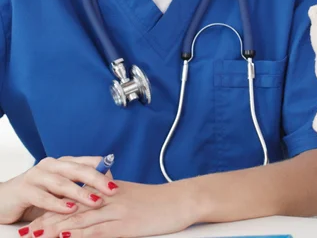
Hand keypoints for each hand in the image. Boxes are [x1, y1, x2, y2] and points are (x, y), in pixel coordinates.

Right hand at [0, 157, 117, 225]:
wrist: (3, 200)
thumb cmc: (37, 195)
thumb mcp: (60, 190)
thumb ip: (78, 187)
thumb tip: (105, 190)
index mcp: (63, 162)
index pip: (87, 161)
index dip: (103, 170)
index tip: (115, 181)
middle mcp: (51, 165)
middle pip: (78, 170)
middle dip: (97, 180)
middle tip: (111, 190)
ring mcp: (36, 176)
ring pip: (62, 183)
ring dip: (80, 193)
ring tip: (95, 201)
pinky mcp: (24, 190)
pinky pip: (44, 197)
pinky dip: (58, 204)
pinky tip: (70, 209)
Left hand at [26, 181, 194, 237]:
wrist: (182, 200)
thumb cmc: (161, 199)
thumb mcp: (135, 192)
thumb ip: (116, 192)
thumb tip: (101, 192)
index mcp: (113, 189)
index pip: (79, 197)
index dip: (57, 205)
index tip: (38, 214)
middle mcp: (112, 198)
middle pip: (75, 208)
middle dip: (50, 218)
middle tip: (29, 228)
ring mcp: (119, 211)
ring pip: (83, 219)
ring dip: (58, 228)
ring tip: (38, 234)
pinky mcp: (127, 225)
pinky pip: (100, 230)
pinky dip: (82, 234)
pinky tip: (67, 237)